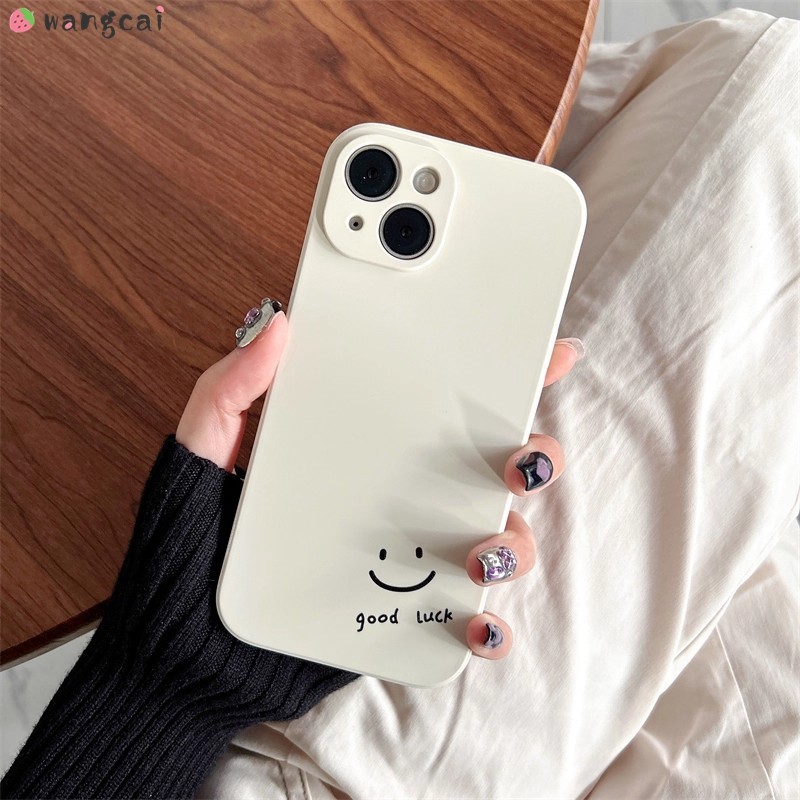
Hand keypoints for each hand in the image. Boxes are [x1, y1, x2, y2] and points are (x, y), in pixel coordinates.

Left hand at [177, 307, 582, 662]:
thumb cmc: (192, 539)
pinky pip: (466, 617)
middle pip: (494, 467)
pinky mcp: (404, 612)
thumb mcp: (202, 450)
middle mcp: (400, 494)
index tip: (542, 353)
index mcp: (366, 445)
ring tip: (481, 548)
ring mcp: (409, 555)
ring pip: (498, 537)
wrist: (184, 642)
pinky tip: (474, 622)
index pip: (445, 402)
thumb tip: (276, 323)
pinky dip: (488, 623)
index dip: (503, 375)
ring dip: (516, 539)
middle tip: (520, 458)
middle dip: (532, 456)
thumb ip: (230, 387)